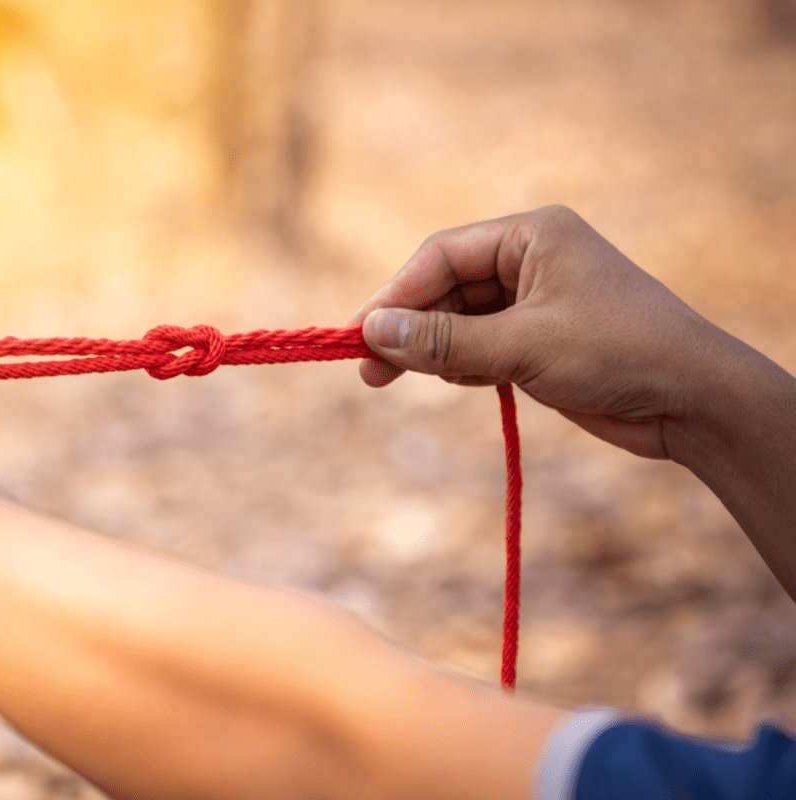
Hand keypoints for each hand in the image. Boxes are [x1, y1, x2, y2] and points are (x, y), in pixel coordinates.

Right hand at [350, 205, 746, 459]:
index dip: (394, 296)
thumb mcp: (523, 346)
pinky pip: (480, 345)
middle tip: (369, 371)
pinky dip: (462, 365)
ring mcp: (535, 300)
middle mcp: (531, 259)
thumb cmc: (618, 354)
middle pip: (444, 287)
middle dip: (409, 328)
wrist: (694, 401)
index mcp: (532, 234)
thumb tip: (372, 330)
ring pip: (459, 320)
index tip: (357, 335)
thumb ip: (445, 341)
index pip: (441, 256)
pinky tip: (459, 382)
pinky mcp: (540, 339)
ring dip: (434, 350)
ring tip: (402, 380)